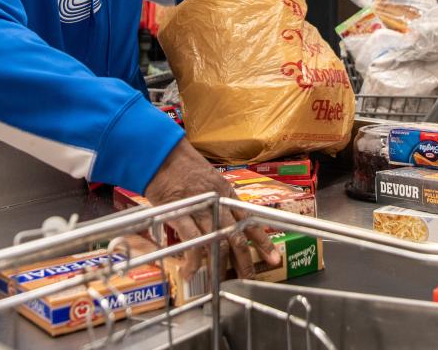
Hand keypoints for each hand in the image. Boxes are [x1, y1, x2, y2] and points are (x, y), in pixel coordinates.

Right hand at [144, 139, 280, 278]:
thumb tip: (222, 216)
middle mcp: (218, 202)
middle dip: (245, 261)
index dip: (263, 241)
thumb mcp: (208, 179)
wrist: (163, 156)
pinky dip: (194, 261)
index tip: (274, 258)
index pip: (250, 220)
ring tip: (219, 281)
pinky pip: (193, 243)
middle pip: (237, 237)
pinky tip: (191, 272)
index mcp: (226, 193)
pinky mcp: (182, 214)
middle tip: (249, 279)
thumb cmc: (182, 165)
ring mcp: (202, 209)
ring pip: (218, 243)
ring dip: (219, 265)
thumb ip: (217, 198)